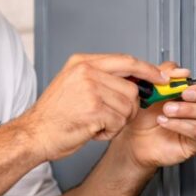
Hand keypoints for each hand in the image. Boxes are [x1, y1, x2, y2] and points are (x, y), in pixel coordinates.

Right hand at [21, 53, 167, 162]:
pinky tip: (92, 130)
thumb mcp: (74, 84)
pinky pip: (119, 122)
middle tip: (110, 116)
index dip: (148, 70)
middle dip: (128, 107)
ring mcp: (91, 89)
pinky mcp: (94, 109)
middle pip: (132, 88)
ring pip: (128, 107)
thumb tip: (136, 79)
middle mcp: (87, 71)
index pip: (127, 61)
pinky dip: (109, 132)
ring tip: (95, 123)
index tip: (161, 77)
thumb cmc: (54, 115)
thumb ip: (102, 77)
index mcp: (82, 62)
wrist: (34, 134)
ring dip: (117, 121)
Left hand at [118, 61, 195, 169]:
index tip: (187, 87)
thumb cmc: (146, 114)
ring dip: (186, 111)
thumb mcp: (154, 87)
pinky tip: (165, 121)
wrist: (134, 136)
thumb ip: (167, 72)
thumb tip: (182, 71)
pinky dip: (179, 124)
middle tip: (183, 95)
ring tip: (167, 110)